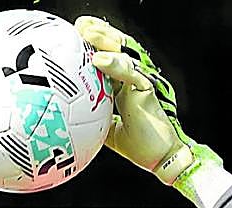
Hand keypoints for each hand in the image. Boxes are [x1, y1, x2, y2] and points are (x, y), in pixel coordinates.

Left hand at [74, 16, 219, 185]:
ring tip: (86, 32)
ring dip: (105, 40)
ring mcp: (142, 81)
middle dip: (100, 32)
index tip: (76, 34)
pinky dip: (115, 64)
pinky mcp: (148, 89)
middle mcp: (135, 78)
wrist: (161, 159)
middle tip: (80, 25)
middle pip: (118, 47)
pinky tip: (98, 59)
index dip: (96, 43)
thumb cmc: (140, 145)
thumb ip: (94, 118)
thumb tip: (70, 120)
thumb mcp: (108, 130)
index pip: (110, 56)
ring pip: (125, 53)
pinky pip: (130, 73)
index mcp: (125, 85)